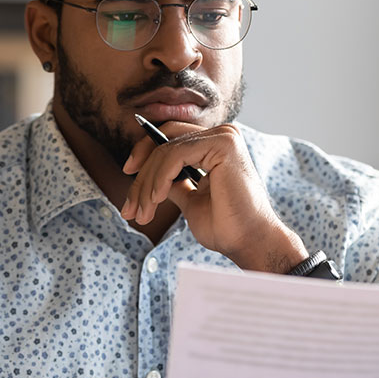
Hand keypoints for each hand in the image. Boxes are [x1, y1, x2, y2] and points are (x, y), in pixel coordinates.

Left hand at [120, 122, 307, 272]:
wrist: (250, 242)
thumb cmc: (227, 226)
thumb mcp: (191, 201)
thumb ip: (175, 183)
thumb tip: (150, 178)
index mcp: (216, 146)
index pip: (170, 138)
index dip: (144, 155)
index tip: (127, 178)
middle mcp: (222, 135)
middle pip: (164, 139)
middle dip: (140, 173)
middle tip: (129, 207)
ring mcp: (224, 136)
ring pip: (165, 150)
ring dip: (146, 184)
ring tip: (142, 212)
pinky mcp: (222, 144)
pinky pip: (174, 154)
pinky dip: (159, 178)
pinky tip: (156, 200)